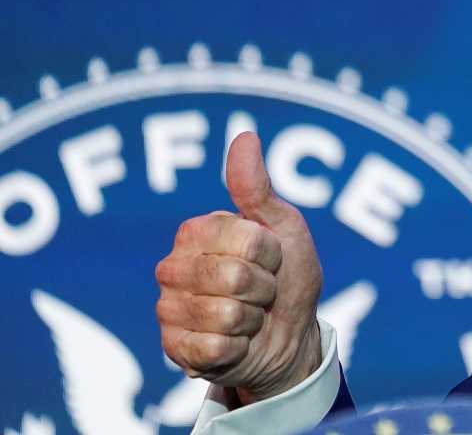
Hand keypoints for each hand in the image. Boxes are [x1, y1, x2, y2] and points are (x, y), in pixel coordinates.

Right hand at [156, 132, 324, 405]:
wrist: (290, 335)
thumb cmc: (287, 276)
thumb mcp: (283, 227)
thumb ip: (257, 188)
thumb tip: (244, 135)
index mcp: (196, 231)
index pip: (239, 237)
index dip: (268, 252)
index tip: (271, 257)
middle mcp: (173, 267)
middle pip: (230, 276)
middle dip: (263, 286)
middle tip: (262, 290)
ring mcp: (169, 309)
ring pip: (222, 313)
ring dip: (252, 318)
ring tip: (250, 314)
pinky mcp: (173, 348)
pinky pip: (214, 347)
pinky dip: (238, 346)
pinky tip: (235, 341)